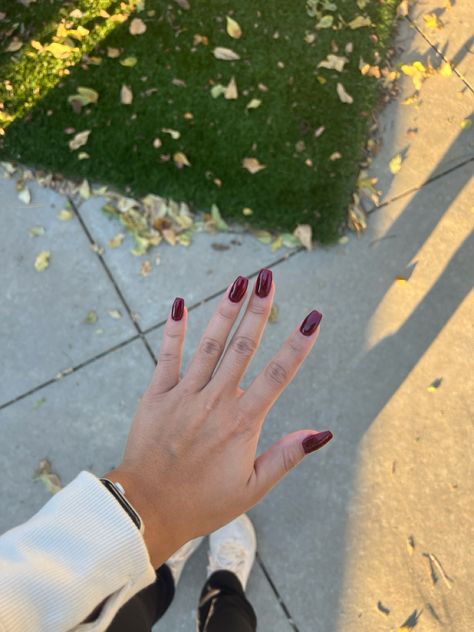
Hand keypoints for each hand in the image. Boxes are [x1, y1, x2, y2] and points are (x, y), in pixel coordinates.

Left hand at [104, 270, 332, 566]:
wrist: (148, 509)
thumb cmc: (203, 502)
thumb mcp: (253, 487)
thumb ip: (286, 456)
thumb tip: (322, 433)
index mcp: (243, 423)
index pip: (278, 375)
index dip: (298, 344)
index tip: (313, 317)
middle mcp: (216, 402)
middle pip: (244, 347)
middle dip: (259, 309)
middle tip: (269, 277)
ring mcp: (185, 395)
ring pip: (210, 344)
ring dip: (226, 310)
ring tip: (239, 281)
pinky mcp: (157, 395)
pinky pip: (167, 356)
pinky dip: (174, 329)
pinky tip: (180, 303)